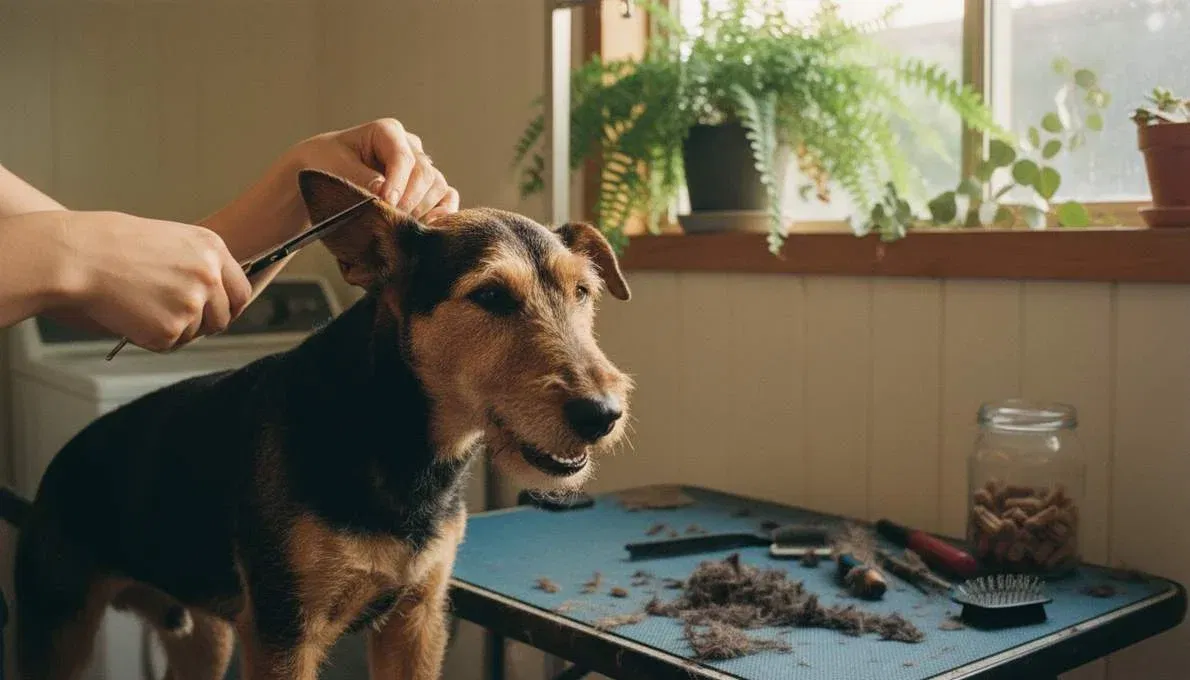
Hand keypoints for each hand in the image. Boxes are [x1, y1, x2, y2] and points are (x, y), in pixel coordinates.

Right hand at [48, 211, 251, 351]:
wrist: (76, 256)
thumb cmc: (111, 244)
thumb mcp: (169, 239)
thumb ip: (196, 264)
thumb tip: (214, 293)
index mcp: (212, 249)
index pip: (240, 290)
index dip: (229, 306)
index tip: (218, 314)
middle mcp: (210, 276)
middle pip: (223, 318)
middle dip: (204, 324)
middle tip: (176, 320)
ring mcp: (192, 304)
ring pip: (195, 334)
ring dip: (173, 329)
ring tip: (140, 306)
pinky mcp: (171, 328)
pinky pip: (169, 344)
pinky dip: (150, 337)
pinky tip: (129, 314)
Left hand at [288, 118, 459, 222]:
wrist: (322, 176)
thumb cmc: (325, 166)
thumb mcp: (335, 168)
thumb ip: (360, 179)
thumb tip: (386, 194)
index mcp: (387, 132)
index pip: (402, 157)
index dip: (397, 183)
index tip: (386, 204)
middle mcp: (410, 147)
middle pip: (424, 173)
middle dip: (409, 200)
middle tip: (391, 221)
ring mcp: (421, 167)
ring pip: (437, 187)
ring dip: (422, 209)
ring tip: (400, 226)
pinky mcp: (427, 188)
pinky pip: (447, 198)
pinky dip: (443, 212)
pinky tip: (430, 226)